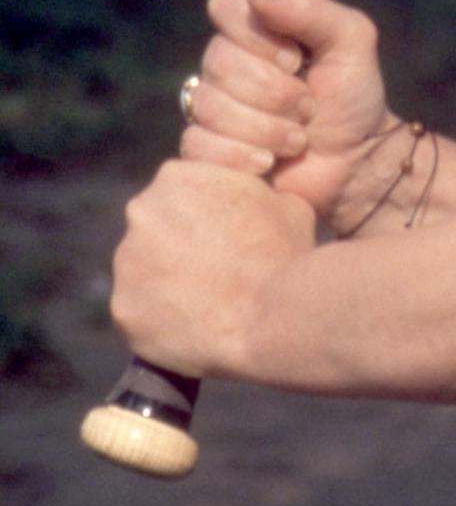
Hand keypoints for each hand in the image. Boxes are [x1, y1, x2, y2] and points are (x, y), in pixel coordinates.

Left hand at [111, 158, 314, 379]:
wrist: (271, 313)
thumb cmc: (283, 252)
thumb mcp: (283, 200)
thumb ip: (251, 193)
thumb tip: (254, 200)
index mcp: (175, 176)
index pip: (178, 193)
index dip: (199, 216)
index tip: (219, 238)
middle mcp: (141, 212)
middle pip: (154, 229)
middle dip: (175, 247)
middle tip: (210, 271)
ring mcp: (127, 262)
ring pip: (141, 272)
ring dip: (163, 284)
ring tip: (202, 303)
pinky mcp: (123, 309)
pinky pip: (138, 314)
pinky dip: (157, 321)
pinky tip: (189, 328)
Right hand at [179, 0, 390, 222]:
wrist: (354, 164)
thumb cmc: (352, 98)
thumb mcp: (351, 41)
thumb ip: (310, 10)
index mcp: (257, 28)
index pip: (225, 5)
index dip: (258, 34)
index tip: (295, 58)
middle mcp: (226, 62)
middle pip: (218, 62)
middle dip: (275, 91)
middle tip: (308, 106)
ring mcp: (212, 106)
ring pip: (210, 106)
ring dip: (266, 127)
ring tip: (298, 138)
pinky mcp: (205, 149)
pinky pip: (197, 143)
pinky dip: (240, 155)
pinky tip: (268, 162)